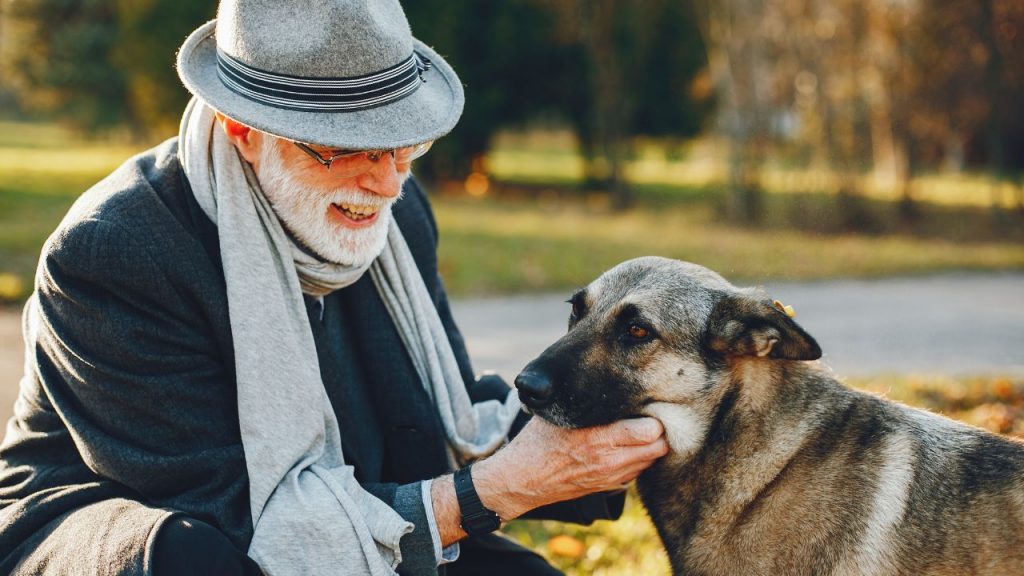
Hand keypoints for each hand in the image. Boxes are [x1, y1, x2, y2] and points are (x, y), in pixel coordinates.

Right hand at [472, 416, 668, 519]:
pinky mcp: (608, 487)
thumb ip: (583, 398)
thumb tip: (601, 370)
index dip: (654, 416)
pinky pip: (638, 472)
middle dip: (658, 431)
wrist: (522, 478)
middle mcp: (610, 460)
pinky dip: (639, 460)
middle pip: (658, 446)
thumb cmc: (538, 440)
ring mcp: (611, 476)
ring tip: (638, 432)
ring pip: (652, 460)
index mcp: (599, 437)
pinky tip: (625, 448)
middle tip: (648, 417)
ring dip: (650, 446)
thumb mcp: (558, 413)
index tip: (646, 405)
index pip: (650, 430)